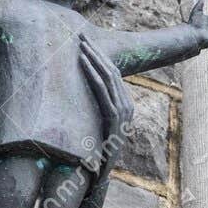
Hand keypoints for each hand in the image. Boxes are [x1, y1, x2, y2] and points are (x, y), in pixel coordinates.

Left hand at [79, 36, 133, 157]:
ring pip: (108, 76)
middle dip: (96, 51)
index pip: (113, 73)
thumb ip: (99, 110)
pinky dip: (92, 74)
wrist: (104, 171)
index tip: (85, 43)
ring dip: (93, 57)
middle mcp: (127, 104)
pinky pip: (102, 91)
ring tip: (80, 44)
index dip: (99, 56)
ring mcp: (123, 111)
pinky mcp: (114, 117)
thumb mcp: (100, 125)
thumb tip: (86, 94)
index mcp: (126, 104)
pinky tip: (82, 62)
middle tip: (81, 35)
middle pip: (111, 70)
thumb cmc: (99, 149)